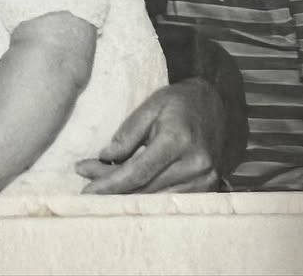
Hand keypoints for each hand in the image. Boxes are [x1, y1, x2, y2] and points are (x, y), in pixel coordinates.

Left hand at [76, 79, 223, 192]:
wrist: (215, 106)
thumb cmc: (179, 102)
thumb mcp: (150, 106)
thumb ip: (128, 133)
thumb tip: (105, 157)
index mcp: (177, 140)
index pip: (138, 171)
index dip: (110, 183)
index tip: (87, 189)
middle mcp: (194, 164)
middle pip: (144, 188)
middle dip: (112, 189)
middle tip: (87, 186)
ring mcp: (204, 180)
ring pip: (155, 199)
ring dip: (127, 195)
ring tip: (103, 188)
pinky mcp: (207, 188)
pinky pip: (169, 200)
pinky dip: (147, 198)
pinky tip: (129, 192)